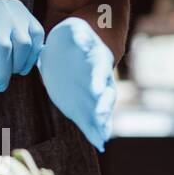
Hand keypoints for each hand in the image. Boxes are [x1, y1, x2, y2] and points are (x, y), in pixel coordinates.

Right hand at [0, 0, 44, 93]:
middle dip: (16, 66)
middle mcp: (5, 7)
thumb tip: (45, 65)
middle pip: (22, 41)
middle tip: (6, 82)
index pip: (36, 34)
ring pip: (4, 48)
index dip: (32, 56)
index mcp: (18, 10)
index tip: (21, 72)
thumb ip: (23, 50)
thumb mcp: (6, 47)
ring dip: (2, 73)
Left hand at [38, 17, 115, 150]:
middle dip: (103, 107)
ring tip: (103, 138)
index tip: (95, 91)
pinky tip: (100, 144)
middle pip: (106, 95)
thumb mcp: (73, 30)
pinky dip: (95, 131)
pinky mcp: (84, 104)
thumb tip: (80, 41)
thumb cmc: (71, 36)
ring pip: (101, 110)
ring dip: (102, 123)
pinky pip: (91, 119)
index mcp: (97, 60)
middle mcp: (100, 79)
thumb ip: (78, 36)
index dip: (97, 80)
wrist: (67, 47)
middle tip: (101, 118)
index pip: (99, 70)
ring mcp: (94, 94)